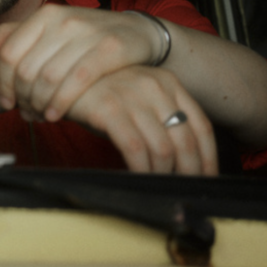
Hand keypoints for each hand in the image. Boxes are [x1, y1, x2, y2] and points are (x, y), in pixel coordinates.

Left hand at [0, 4, 161, 121]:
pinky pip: (77, 81)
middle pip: (27, 70)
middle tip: (26, 113)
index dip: (3, 83)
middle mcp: (63, 20)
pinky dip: (62, 103)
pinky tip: (55, 115)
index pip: (10, 53)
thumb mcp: (50, 30)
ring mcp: (87, 33)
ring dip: (40, 105)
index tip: (7, 103)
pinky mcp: (110, 49)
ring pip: (49, 78)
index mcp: (44, 15)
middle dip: (22, 98)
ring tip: (40, 116)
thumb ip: (15, 37)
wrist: (137, 33)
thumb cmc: (86, 36)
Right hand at [67, 66, 217, 174]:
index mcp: (168, 83)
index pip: (201, 126)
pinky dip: (141, 170)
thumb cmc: (98, 92)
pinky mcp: (109, 109)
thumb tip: (179, 158)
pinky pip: (135, 149)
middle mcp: (155, 87)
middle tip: (183, 190)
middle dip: (188, 173)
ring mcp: (132, 97)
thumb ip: (158, 117)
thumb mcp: (135, 97)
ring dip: (162, 175)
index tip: (207, 178)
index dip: (209, 158)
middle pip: (185, 141)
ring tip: (157, 187)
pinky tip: (137, 179)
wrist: (58, 75)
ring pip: (163, 149)